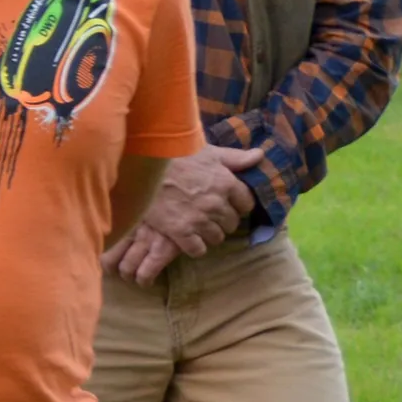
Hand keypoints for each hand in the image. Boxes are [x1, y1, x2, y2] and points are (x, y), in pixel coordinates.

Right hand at [105, 145, 266, 283]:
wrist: (141, 167)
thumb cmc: (175, 156)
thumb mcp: (208, 152)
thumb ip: (235, 158)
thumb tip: (260, 156)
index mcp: (226, 183)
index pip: (246, 204)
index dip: (238, 205)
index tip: (228, 204)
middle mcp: (216, 203)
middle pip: (232, 223)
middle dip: (224, 221)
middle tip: (210, 216)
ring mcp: (198, 219)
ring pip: (216, 237)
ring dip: (210, 234)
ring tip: (198, 228)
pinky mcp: (179, 231)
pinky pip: (197, 249)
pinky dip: (195, 247)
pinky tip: (188, 239)